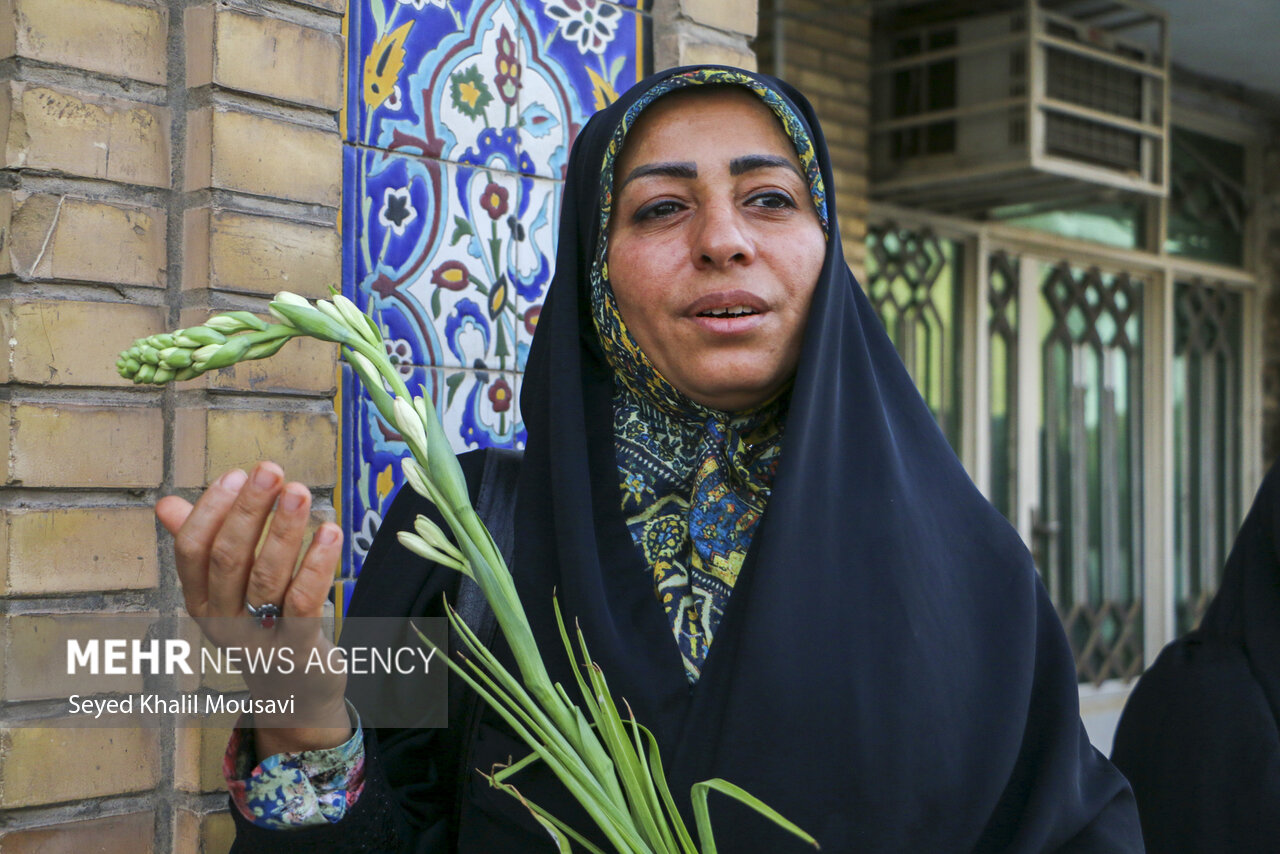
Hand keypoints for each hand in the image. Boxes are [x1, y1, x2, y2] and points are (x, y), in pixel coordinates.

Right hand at [156, 462, 351, 756]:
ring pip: (266, 577)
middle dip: (248, 510)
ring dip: (283, 529)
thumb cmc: (262, 625)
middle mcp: (221, 621)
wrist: (294, 694)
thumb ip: (202, 546)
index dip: (210, 510)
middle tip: (270, 471)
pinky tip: (330, 531)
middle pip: (228, 558)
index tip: (235, 474)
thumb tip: (165, 503)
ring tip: (299, 491)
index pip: (191, 551)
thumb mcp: (228, 589)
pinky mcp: (296, 649)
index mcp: (199, 600)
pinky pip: (303, 602)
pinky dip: (317, 564)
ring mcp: (258, 639)